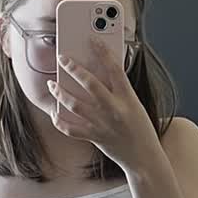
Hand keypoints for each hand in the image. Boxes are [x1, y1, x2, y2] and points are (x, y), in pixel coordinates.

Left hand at [48, 45, 160, 173]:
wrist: (145, 157)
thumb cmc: (141, 128)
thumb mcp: (135, 104)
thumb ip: (119, 90)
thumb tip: (100, 73)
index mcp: (128, 98)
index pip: (115, 69)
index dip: (103, 52)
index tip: (93, 40)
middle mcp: (115, 109)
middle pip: (90, 84)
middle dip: (74, 69)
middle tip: (63, 58)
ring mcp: (103, 124)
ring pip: (75, 104)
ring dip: (60, 92)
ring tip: (52, 84)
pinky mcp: (95, 137)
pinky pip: (71, 129)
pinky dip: (60, 121)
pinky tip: (55, 112)